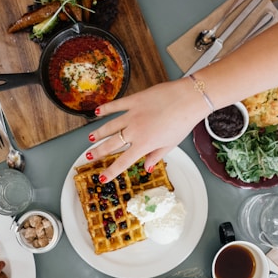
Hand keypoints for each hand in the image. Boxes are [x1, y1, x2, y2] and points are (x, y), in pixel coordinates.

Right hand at [86, 78, 208, 181]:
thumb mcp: (171, 145)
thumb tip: (147, 167)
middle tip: (89, 156)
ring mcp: (132, 115)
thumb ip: (156, 156)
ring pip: (109, 126)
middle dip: (98, 152)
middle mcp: (134, 131)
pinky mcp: (134, 100)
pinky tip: (97, 112)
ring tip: (90, 138)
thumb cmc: (183, 122)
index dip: (111, 171)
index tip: (102, 178)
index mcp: (144, 144)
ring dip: (98, 133)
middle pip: (111, 144)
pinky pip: (116, 106)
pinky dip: (106, 109)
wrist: (188, 99)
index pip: (123, 161)